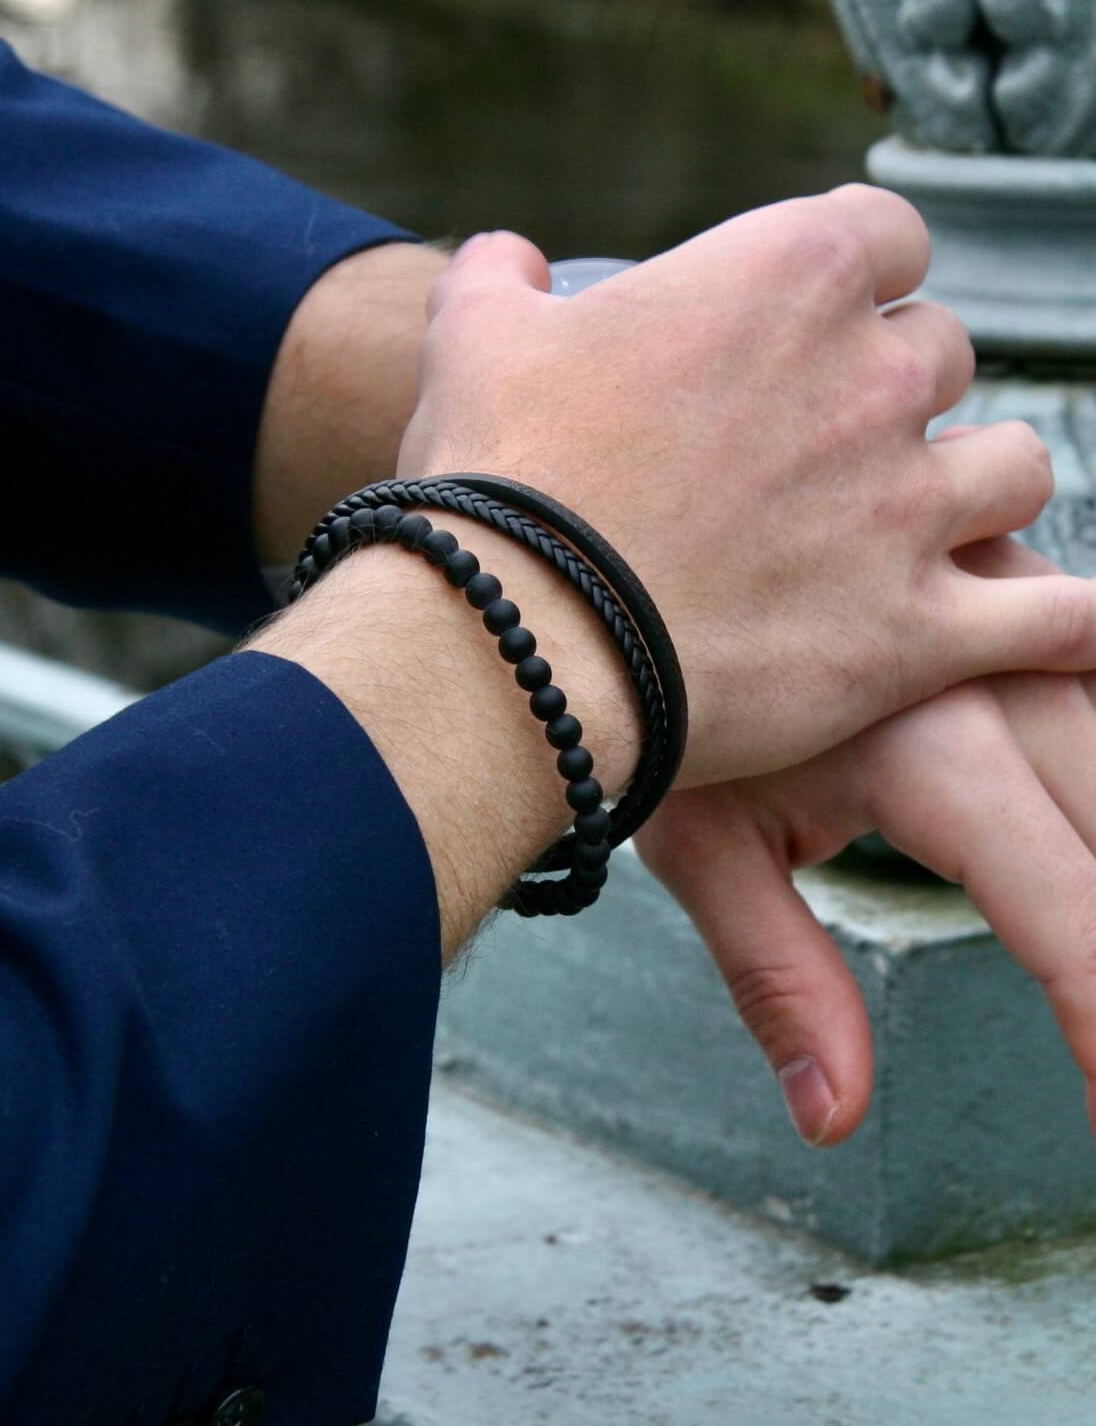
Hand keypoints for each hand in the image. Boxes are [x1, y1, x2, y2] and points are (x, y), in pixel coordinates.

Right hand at [398, 188, 1092, 784]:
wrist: (509, 634)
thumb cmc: (496, 476)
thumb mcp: (472, 339)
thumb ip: (500, 278)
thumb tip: (506, 258)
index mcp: (782, 278)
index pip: (885, 233)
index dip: (850, 274)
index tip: (803, 322)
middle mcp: (869, 377)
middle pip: (942, 350)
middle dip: (889, 389)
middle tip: (813, 447)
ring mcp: (904, 508)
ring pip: (1016, 469)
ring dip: (970, 487)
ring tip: (911, 525)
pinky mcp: (915, 632)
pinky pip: (1055, 620)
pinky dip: (1067, 626)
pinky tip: (1059, 625)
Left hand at [637, 533, 1095, 1144]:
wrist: (616, 546)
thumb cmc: (657, 705)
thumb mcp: (706, 842)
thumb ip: (783, 978)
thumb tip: (831, 1118)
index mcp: (919, 742)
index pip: (1061, 897)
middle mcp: (989, 666)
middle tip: (1091, 1025)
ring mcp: (1013, 604)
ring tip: (1071, 917)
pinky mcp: (1016, 576)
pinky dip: (1092, 716)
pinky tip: (1067, 782)